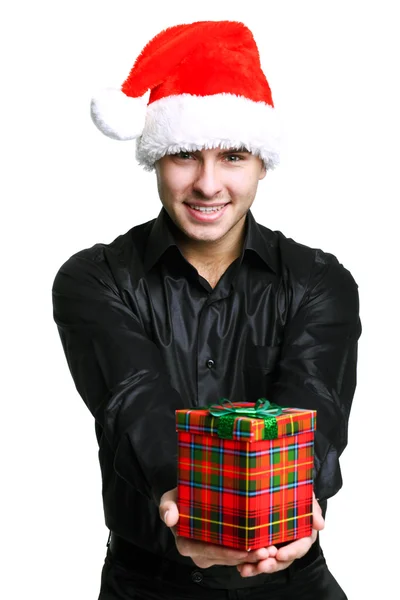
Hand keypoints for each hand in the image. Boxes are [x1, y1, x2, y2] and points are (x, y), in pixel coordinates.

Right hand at [159, 487, 273, 568]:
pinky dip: (252, 553)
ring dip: (253, 557)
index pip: (210, 553)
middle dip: (247, 557)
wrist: (187, 496)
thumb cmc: (179, 497)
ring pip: (235, 559)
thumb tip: (170, 517)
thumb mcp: (169, 498)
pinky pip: (238, 555)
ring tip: (271, 550)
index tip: (246, 549)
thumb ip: (167, 506)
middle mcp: (200, 553)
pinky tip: (268, 548)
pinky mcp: (223, 549)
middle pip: (226, 559)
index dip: (229, 553)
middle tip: (267, 551)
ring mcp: (212, 554)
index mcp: (186, 545)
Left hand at [236, 493, 324, 576]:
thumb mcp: (306, 496)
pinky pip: (258, 557)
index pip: (300, 547)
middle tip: (262, 565)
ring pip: (270, 561)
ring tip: (246, 569)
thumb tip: (320, 525)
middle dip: (273, 564)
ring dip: (258, 567)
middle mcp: (290, 543)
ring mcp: (277, 545)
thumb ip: (313, 509)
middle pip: (283, 559)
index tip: (280, 555)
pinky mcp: (264, 544)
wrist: (279, 485)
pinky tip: (240, 566)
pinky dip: (249, 563)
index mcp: (303, 534)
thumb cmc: (295, 492)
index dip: (291, 552)